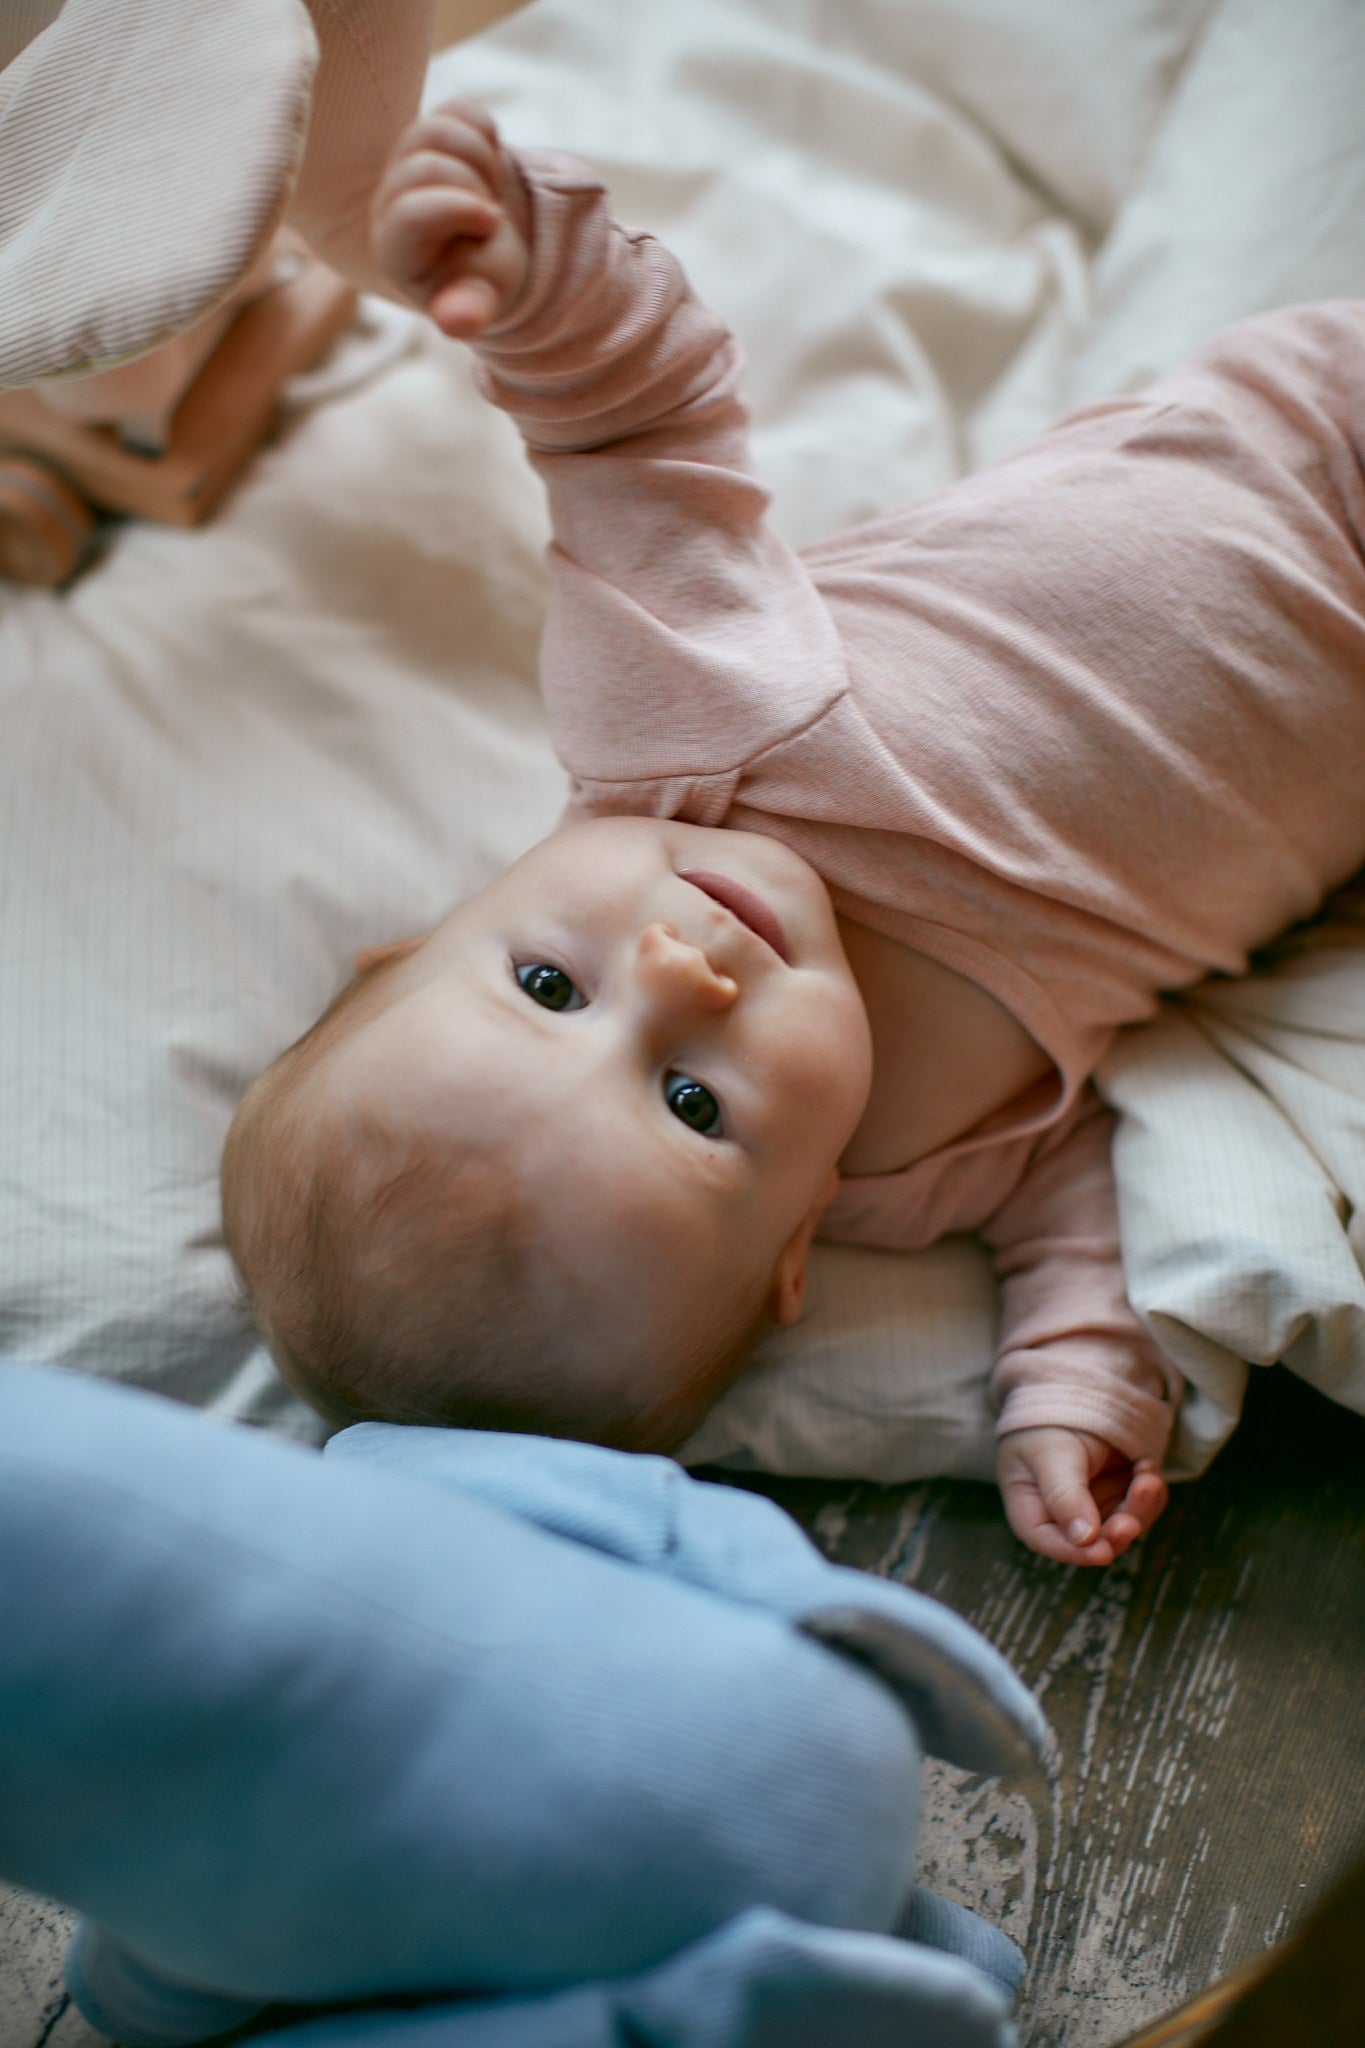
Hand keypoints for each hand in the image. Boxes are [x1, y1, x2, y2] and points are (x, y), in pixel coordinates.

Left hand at [370, 99, 531, 338]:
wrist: (496, 250)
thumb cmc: (481, 279)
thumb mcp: (480, 299)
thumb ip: (467, 311)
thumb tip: (457, 322)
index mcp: (394, 246)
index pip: (409, 209)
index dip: (459, 209)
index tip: (492, 226)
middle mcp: (389, 200)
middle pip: (427, 166)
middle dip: (474, 188)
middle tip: (490, 216)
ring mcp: (408, 160)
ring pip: (438, 129)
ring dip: (481, 158)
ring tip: (489, 190)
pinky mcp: (435, 132)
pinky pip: (461, 110)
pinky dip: (486, 131)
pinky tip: (489, 165)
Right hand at [997, 1425, 1166, 1566]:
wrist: (1077, 1388)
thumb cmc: (1049, 1421)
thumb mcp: (1051, 1452)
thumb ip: (1064, 1495)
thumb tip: (1084, 1539)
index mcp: (1031, 1505)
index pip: (1046, 1540)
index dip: (1073, 1552)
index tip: (1102, 1551)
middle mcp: (1064, 1513)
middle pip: (1093, 1541)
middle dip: (1116, 1532)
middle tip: (1131, 1521)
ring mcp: (1096, 1505)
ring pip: (1124, 1527)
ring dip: (1140, 1508)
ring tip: (1147, 1477)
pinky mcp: (1121, 1493)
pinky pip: (1142, 1506)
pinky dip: (1150, 1491)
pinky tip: (1146, 1465)